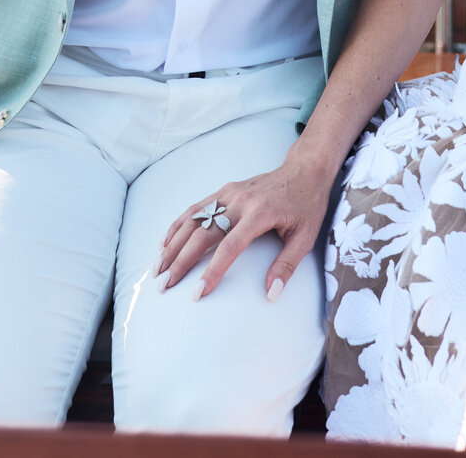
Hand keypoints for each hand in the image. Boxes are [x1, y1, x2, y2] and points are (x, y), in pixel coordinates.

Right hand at [156, 156, 331, 301]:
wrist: (304, 169)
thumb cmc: (307, 205)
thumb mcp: (305, 237)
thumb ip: (287, 266)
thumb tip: (271, 294)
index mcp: (259, 214)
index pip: (229, 247)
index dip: (212, 272)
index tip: (197, 293)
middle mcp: (239, 202)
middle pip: (202, 234)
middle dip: (180, 261)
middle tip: (163, 285)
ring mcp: (229, 193)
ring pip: (193, 219)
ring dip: (173, 243)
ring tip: (158, 267)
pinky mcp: (225, 190)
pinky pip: (196, 207)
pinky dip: (178, 224)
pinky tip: (166, 241)